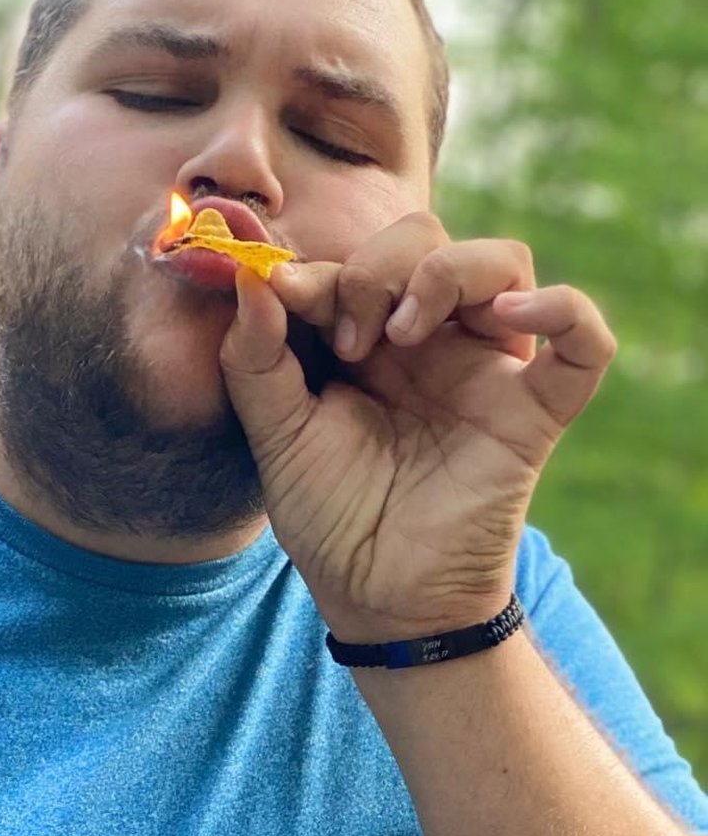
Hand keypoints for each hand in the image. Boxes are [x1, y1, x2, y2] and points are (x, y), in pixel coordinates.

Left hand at [219, 212, 616, 641]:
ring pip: (503, 263)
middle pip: (425, 241)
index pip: (352, 263)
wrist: (377, 594)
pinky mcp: (531, 412)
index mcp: (364, 339)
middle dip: (376, 270)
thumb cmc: (327, 514)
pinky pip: (583, 346)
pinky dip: (565, 311)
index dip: (319, 270)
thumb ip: (256, 359)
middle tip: (350, 342)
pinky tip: (514, 313)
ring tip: (402, 334)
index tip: (282, 294)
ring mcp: (484, 370)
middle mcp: (427, 342)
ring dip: (448, 274)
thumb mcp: (275, 434)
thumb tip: (252, 278)